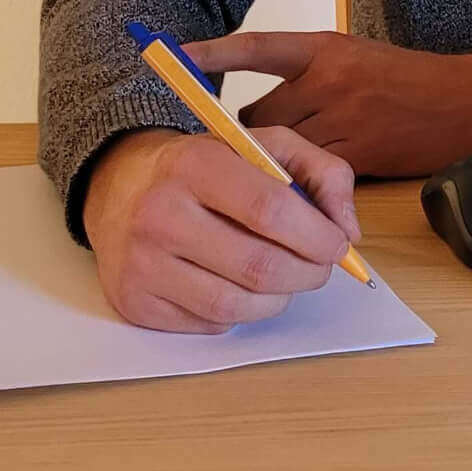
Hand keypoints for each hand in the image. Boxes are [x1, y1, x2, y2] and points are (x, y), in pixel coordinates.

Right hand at [81, 123, 362, 335]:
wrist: (122, 186)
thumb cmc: (208, 166)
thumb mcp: (265, 145)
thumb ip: (321, 172)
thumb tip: (348, 230)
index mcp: (197, 164)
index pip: (270, 209)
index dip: (317, 235)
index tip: (338, 244)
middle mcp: (161, 214)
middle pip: (258, 266)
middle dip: (307, 274)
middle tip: (320, 267)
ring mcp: (142, 263)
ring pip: (236, 306)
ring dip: (278, 299)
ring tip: (286, 277)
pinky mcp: (134, 303)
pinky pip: (209, 325)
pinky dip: (240, 313)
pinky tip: (240, 286)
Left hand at [188, 29, 471, 179]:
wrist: (464, 103)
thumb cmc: (407, 77)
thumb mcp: (354, 57)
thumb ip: (309, 75)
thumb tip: (260, 112)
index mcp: (325, 49)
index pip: (256, 47)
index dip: (213, 52)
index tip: (174, 54)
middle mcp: (328, 82)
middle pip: (259, 116)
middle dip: (247, 137)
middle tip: (242, 151)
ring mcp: (342, 121)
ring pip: (281, 151)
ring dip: (271, 167)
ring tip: (273, 176)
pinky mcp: (358, 158)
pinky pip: (311, 179)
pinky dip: (303, 188)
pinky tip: (305, 191)